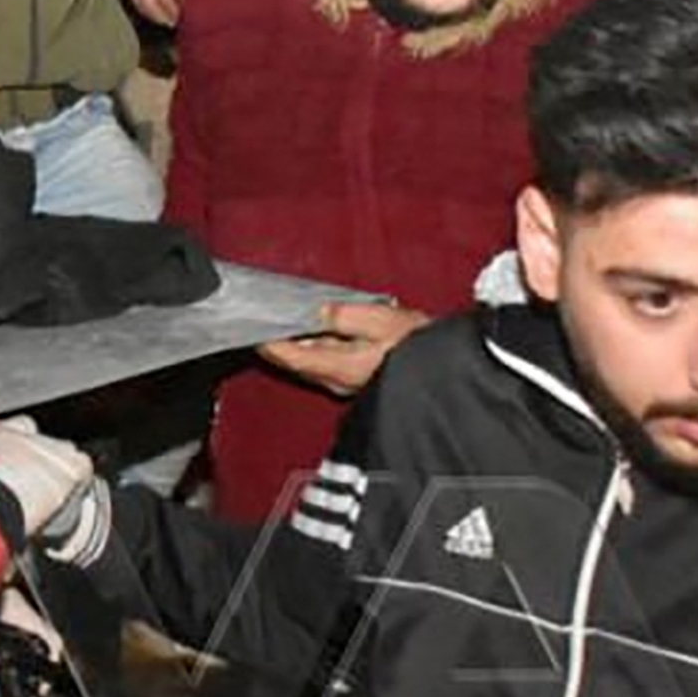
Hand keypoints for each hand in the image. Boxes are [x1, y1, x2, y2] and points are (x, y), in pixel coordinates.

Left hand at [258, 299, 426, 396]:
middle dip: (278, 341)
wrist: (448, 370)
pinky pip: (326, 362)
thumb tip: (315, 313)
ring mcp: (347, 383)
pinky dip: (315, 346)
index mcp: (338, 366)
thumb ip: (342, 316)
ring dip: (297, 342)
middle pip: (296, 360)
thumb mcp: (379, 320)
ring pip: (310, 361)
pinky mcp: (357, 379)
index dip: (267, 342)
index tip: (250, 327)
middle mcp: (337, 380)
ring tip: (284, 320)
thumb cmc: (419, 346)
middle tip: (261, 319)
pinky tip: (317, 331)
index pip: (289, 356)